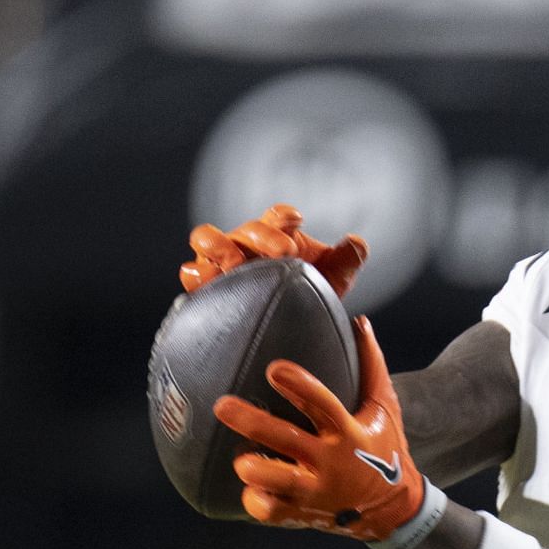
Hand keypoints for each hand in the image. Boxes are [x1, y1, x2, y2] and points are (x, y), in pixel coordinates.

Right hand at [179, 203, 368, 297]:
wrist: (284, 332)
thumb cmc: (306, 298)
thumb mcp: (332, 282)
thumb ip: (346, 261)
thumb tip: (358, 243)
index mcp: (274, 235)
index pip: (276, 216)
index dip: (283, 216)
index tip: (297, 222)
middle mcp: (245, 243)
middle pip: (245, 228)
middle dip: (262, 236)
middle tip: (283, 253)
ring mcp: (221, 263)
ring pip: (205, 238)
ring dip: (220, 246)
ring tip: (236, 263)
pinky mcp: (204, 287)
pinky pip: (190, 273)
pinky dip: (195, 273)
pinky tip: (208, 282)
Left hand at [214, 317, 422, 540]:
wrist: (394, 510)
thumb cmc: (385, 448)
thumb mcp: (385, 408)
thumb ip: (372, 365)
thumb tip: (360, 321)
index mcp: (348, 432)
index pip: (323, 405)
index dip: (299, 386)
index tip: (273, 368)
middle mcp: (331, 462)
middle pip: (288, 440)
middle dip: (254, 423)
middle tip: (222, 405)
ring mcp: (316, 491)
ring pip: (279, 482)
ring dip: (256, 470)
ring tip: (239, 459)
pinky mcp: (305, 513)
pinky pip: (274, 511)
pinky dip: (258, 502)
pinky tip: (247, 489)